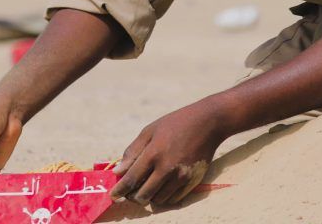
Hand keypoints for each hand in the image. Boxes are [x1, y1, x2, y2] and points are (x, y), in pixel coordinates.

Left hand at [110, 101, 228, 205]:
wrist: (208, 122)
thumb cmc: (175, 123)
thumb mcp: (150, 130)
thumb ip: (132, 152)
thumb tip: (118, 172)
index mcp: (154, 153)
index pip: (131, 179)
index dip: (119, 190)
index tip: (113, 195)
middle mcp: (167, 168)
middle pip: (143, 195)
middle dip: (133, 196)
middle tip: (130, 191)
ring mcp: (182, 176)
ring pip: (158, 200)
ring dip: (149, 197)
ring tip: (147, 187)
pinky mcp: (193, 181)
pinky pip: (173, 199)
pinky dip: (164, 197)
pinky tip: (161, 187)